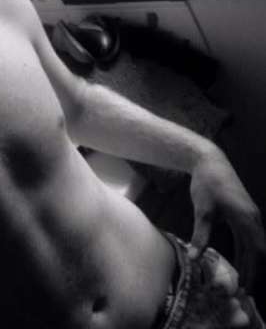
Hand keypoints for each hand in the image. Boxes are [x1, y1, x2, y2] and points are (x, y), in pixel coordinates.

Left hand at [189, 147, 265, 290]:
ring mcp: (249, 215)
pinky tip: (238, 258)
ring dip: (249, 261)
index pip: (256, 251)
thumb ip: (200, 235)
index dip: (252, 270)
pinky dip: (244, 249)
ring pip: (253, 244)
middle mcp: (253, 218)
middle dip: (252, 270)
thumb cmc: (207, 184)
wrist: (210, 161)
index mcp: (247, 219)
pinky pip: (247, 235)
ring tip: (242, 279)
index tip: (245, 287)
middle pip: (257, 250)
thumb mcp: (203, 211)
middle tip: (244, 290)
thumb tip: (194, 258)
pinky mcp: (243, 212)